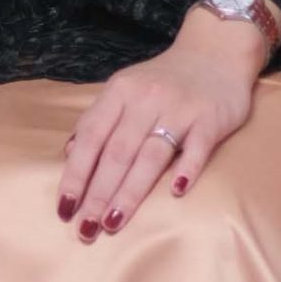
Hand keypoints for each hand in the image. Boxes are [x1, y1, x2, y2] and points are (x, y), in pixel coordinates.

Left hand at [57, 10, 272, 237]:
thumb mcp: (124, 88)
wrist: (216, 51)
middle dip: (98, 194)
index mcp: (120, 92)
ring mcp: (180, 109)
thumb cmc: (164, 79)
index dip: (76, 174)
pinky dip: (186, 169)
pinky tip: (176, 193)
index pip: (91, 137)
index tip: (65, 208)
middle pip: (117, 153)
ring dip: (129, 192)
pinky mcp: (210, 119)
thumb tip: (69, 154)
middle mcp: (147, 99)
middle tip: (86, 229)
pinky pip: (197, 148)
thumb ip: (98, 119)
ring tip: (112, 222)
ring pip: (150, 156)